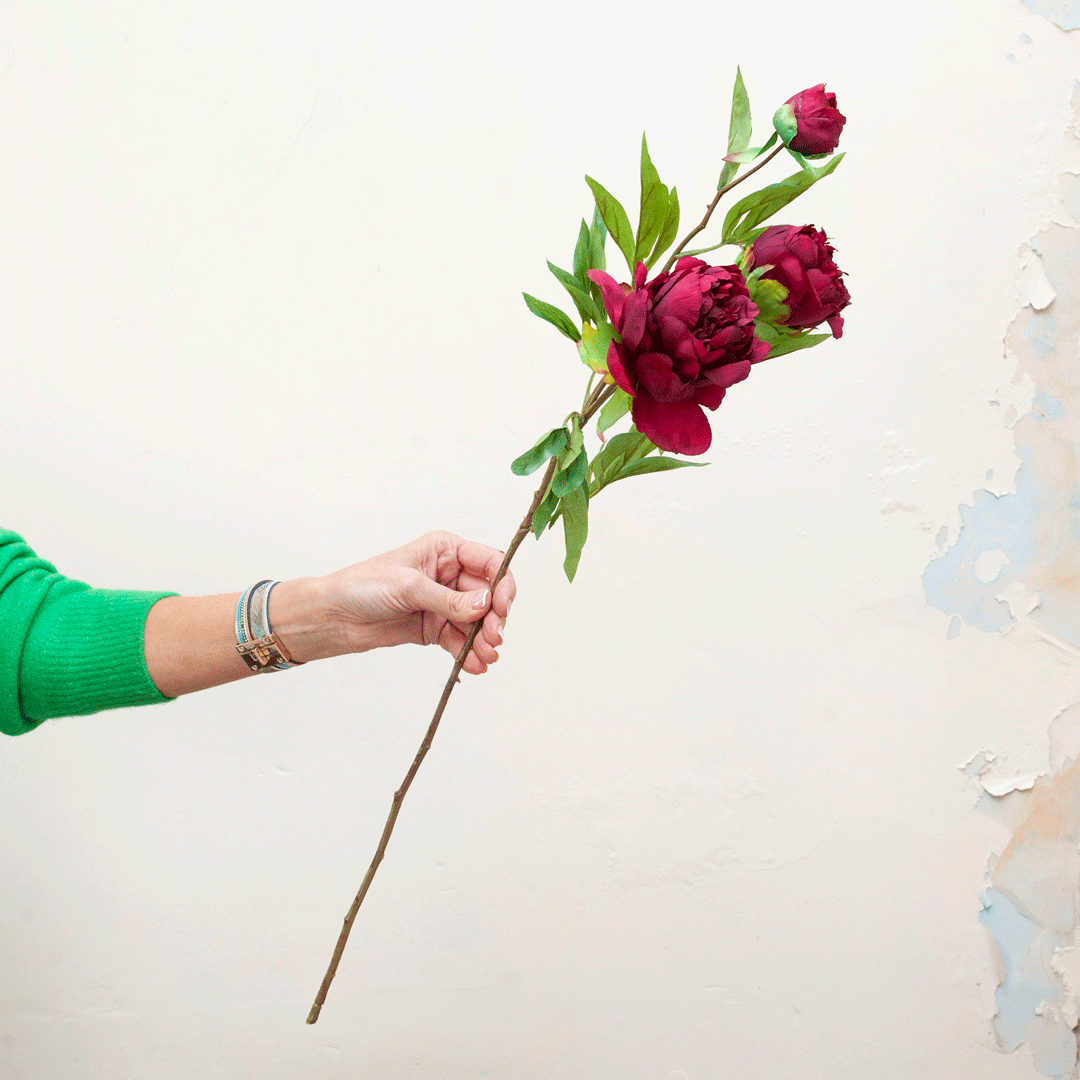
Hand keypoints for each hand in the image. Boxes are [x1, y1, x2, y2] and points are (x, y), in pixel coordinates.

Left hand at [320, 531, 514, 674]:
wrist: (334, 616)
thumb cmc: (362, 586)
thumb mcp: (408, 587)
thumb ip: (449, 599)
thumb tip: (485, 604)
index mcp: (444, 551)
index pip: (489, 562)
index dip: (502, 584)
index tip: (502, 608)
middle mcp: (449, 574)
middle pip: (488, 596)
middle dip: (493, 619)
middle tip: (493, 639)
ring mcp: (444, 603)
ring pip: (476, 622)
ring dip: (484, 641)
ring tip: (485, 658)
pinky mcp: (435, 627)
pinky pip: (460, 640)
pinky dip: (469, 653)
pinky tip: (474, 665)